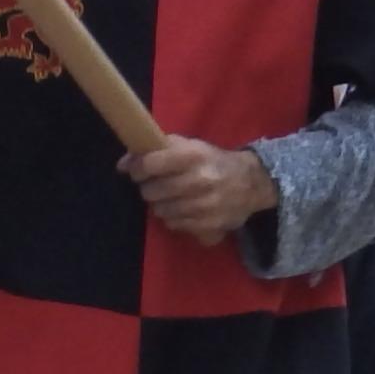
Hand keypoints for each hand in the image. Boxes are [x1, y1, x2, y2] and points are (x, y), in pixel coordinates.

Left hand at [121, 134, 278, 245]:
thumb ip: (156, 150)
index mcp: (194, 155)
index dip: (137, 168)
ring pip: (160, 211)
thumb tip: (122, 164)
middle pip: (151, 192)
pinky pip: (175, 225)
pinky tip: (184, 209)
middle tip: (158, 185)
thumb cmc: (212, 161)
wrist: (251, 183)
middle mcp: (199, 181)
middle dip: (149, 188)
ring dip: (161, 204)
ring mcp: (205, 207)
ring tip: (172, 197)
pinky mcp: (209, 227)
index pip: (150, 164)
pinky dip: (174, 218)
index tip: (137, 171)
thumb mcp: (190, 146)